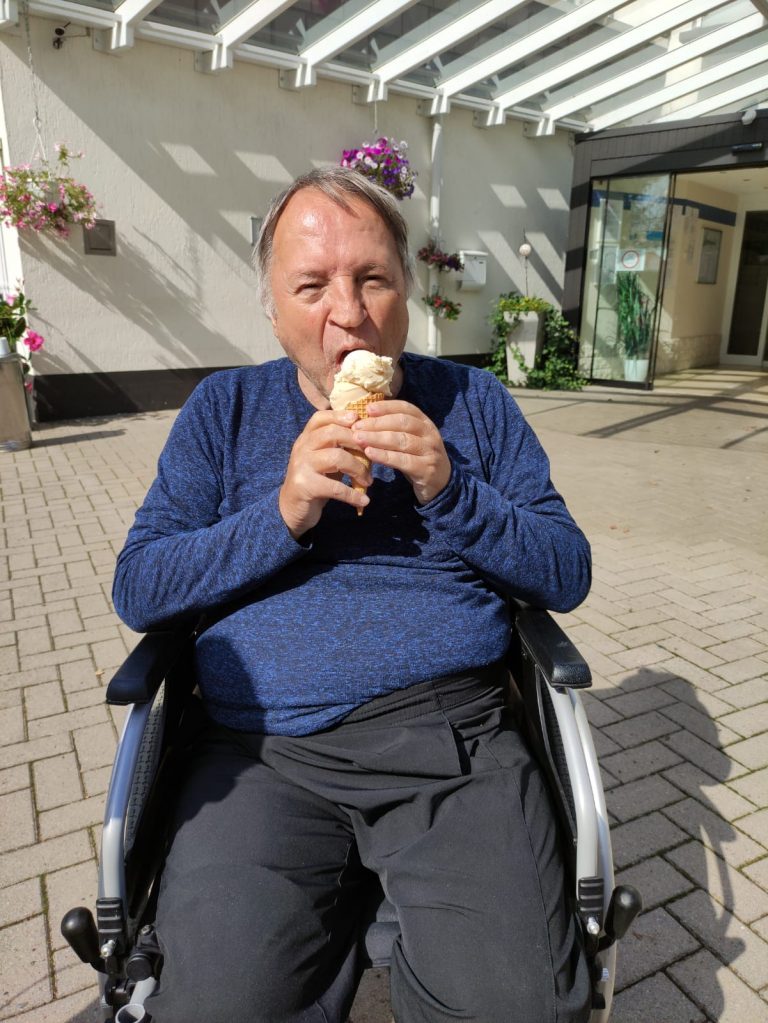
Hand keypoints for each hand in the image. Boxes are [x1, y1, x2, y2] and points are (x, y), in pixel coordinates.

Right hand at [279, 410, 371, 538]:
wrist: (291, 508)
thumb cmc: (315, 481)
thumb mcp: (324, 460)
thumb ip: (338, 447)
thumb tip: (367, 438)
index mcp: (306, 439)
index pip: (320, 418)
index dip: (340, 416)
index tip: (358, 420)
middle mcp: (302, 448)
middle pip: (332, 433)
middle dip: (357, 442)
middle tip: (372, 455)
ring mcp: (301, 466)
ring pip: (336, 457)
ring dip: (358, 469)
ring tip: (368, 480)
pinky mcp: (305, 486)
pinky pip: (335, 487)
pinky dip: (353, 494)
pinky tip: (364, 500)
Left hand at [351, 400, 450, 504]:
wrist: (441, 483)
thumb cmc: (418, 458)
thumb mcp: (411, 439)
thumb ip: (394, 429)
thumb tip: (366, 417)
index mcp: (425, 423)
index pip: (406, 408)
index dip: (386, 407)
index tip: (367, 409)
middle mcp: (430, 434)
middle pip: (402, 423)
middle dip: (377, 423)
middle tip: (356, 427)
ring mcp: (430, 452)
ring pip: (402, 441)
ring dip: (377, 438)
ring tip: (358, 439)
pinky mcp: (427, 469)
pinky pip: (403, 461)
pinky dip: (385, 456)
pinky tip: (370, 454)